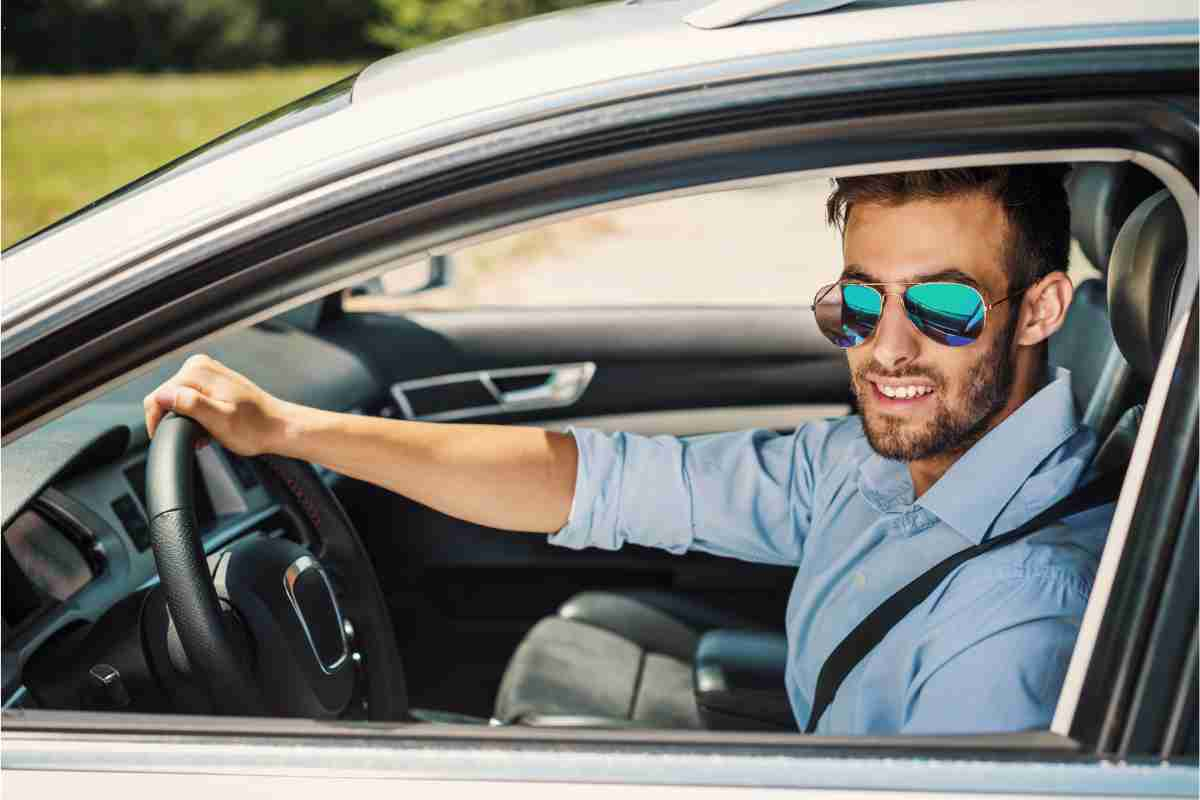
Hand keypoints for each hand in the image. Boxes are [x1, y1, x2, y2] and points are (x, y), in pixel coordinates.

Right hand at [143, 355, 285, 455]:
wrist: (277, 426)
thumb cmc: (255, 427)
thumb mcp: (220, 420)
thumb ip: (191, 405)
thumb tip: (163, 396)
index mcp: (198, 371)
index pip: (157, 396)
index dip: (157, 421)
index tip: (168, 438)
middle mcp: (199, 365)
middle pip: (165, 397)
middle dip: (174, 421)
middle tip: (195, 438)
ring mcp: (205, 372)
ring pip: (175, 400)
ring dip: (184, 421)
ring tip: (205, 435)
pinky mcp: (211, 382)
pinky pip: (188, 399)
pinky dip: (194, 417)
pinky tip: (208, 428)